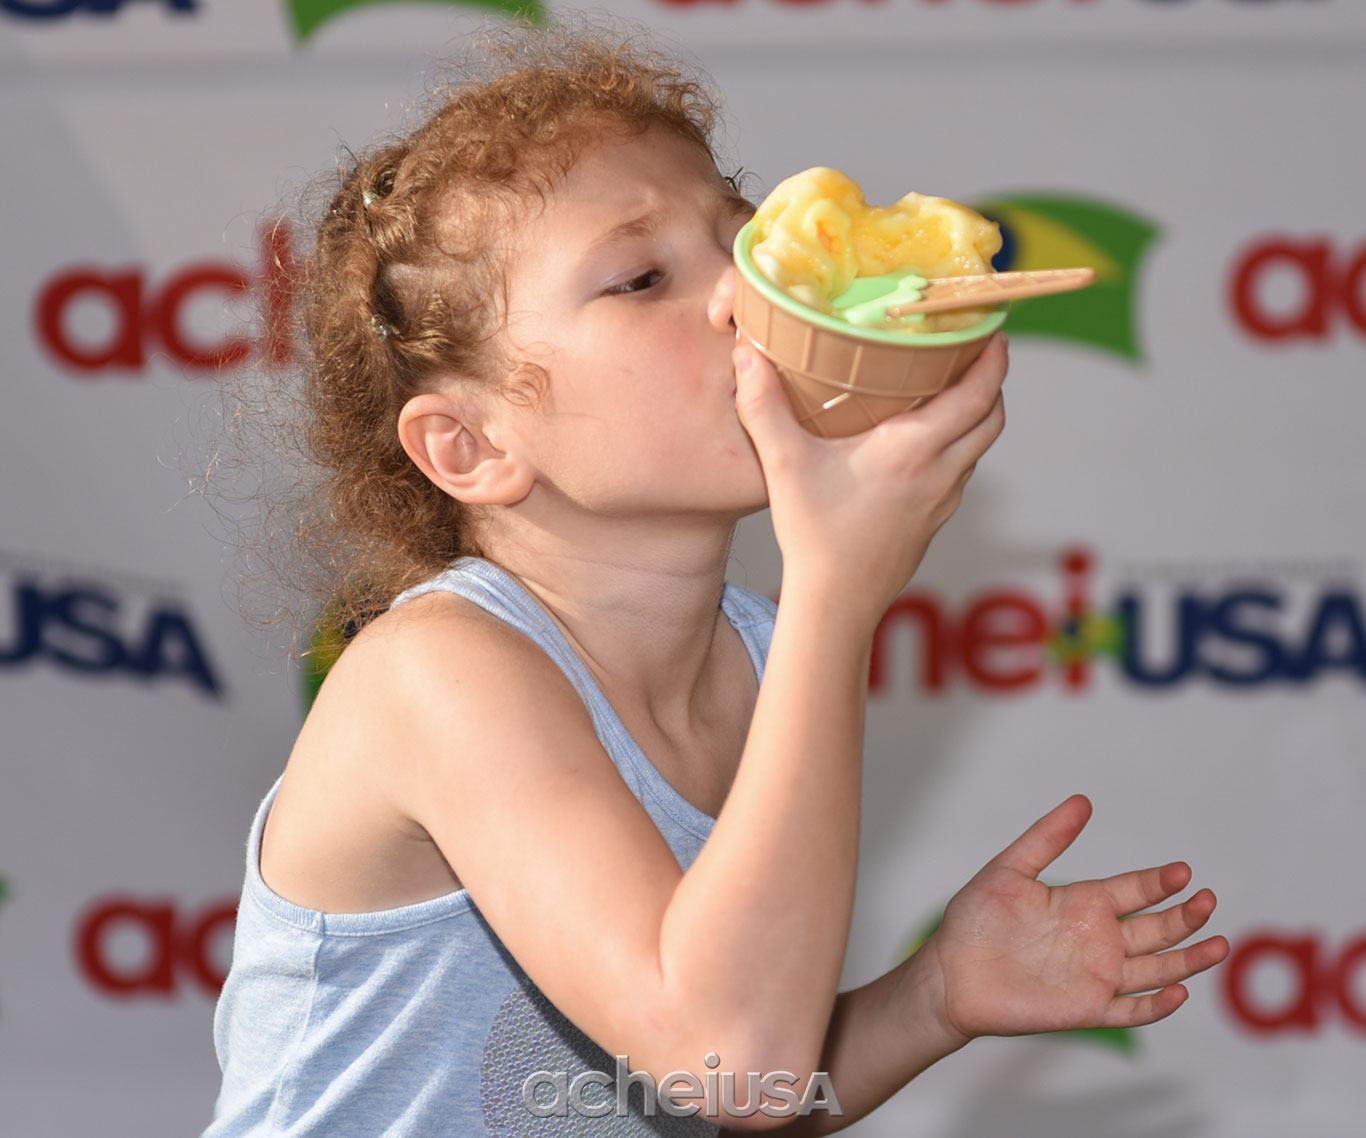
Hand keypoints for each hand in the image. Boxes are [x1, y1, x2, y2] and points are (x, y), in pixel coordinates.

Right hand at [733, 334, 1006, 631]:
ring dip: (974, 416)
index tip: (993, 331)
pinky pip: (958, 475)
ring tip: (948, 391)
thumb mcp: (785, 465)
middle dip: (992, 382)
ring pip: (977, 448)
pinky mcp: (933, 523)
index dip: (994, 360)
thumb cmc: (814, 536)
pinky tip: (921, 446)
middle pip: (991, 418)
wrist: (836, 604)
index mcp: (914, 449)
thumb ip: (765, 407)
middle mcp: (939, 473)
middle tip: (974, 353)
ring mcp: (942, 502)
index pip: (979, 395)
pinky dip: (955, 448)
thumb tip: (746, 354)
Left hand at [914, 795, 1228, 1044]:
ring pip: (1157, 969)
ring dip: (1188, 959)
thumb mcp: (1010, 869)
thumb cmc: (974, 920)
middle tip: (1207, 899)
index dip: (1159, 882)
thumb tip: (1083, 800)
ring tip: (1219, 944)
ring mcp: (1097, 976)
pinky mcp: (1087, 1010)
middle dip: (1185, 917)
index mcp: (1083, 903)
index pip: (1135, 891)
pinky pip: (1132, 1010)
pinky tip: (1178, 991)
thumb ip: (1047, 837)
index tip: (1182, 871)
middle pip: (1156, 928)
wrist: (950, 972)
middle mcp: (1098, 939)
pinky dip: (1157, 1005)